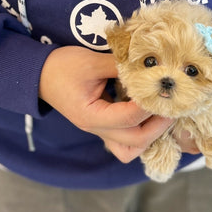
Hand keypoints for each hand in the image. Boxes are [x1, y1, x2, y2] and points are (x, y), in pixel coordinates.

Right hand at [39, 46, 173, 162]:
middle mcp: (96, 129)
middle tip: (172, 106)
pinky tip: (150, 115)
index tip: (164, 89)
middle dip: (158, 125)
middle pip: (135, 141)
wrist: (39, 75)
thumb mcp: (91, 61)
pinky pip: (125, 142)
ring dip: (150, 136)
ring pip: (130, 150)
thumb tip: (151, 66)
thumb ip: (121, 66)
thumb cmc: (62, 67)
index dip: (150, 104)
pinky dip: (141, 134)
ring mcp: (99, 132)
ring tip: (161, 114)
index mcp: (91, 116)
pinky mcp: (103, 127)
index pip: (130, 118)